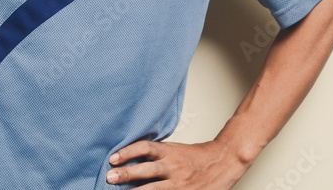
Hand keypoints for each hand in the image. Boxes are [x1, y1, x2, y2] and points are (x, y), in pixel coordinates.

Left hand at [106, 139, 249, 188]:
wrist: (223, 161)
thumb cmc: (196, 156)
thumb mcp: (174, 149)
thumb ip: (156, 154)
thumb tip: (131, 159)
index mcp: (169, 151)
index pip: (145, 148)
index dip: (128, 152)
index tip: (112, 158)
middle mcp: (173, 166)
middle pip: (147, 169)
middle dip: (127, 174)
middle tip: (109, 177)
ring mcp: (180, 183)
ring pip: (155, 188)